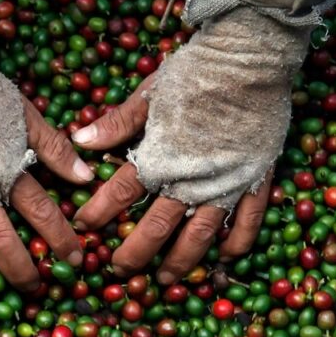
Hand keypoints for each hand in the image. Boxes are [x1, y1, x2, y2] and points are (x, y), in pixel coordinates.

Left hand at [70, 8, 310, 283]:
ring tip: (166, 280)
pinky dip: (236, 244)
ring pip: (199, 235)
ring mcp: (226, 183)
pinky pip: (247, 221)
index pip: (120, 194)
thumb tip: (79, 141)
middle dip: (134, 253)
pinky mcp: (256, 179)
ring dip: (181, 261)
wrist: (250, 56)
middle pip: (156, 227)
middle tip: (119, 270)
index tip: (84, 227)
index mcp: (160, 156)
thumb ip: (116, 123)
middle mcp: (191, 179)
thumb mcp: (149, 93)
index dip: (98, 213)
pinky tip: (224, 258)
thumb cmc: (196, 70)